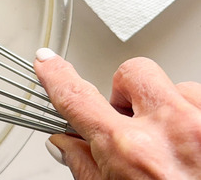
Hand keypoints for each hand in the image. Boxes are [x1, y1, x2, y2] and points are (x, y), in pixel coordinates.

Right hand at [34, 48, 200, 179]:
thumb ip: (87, 169)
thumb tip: (67, 146)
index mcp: (129, 151)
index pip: (77, 97)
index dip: (56, 75)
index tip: (47, 63)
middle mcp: (170, 129)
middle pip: (132, 74)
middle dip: (126, 94)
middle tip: (134, 124)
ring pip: (177, 88)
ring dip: (171, 111)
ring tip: (178, 149)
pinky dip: (198, 121)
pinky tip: (197, 150)